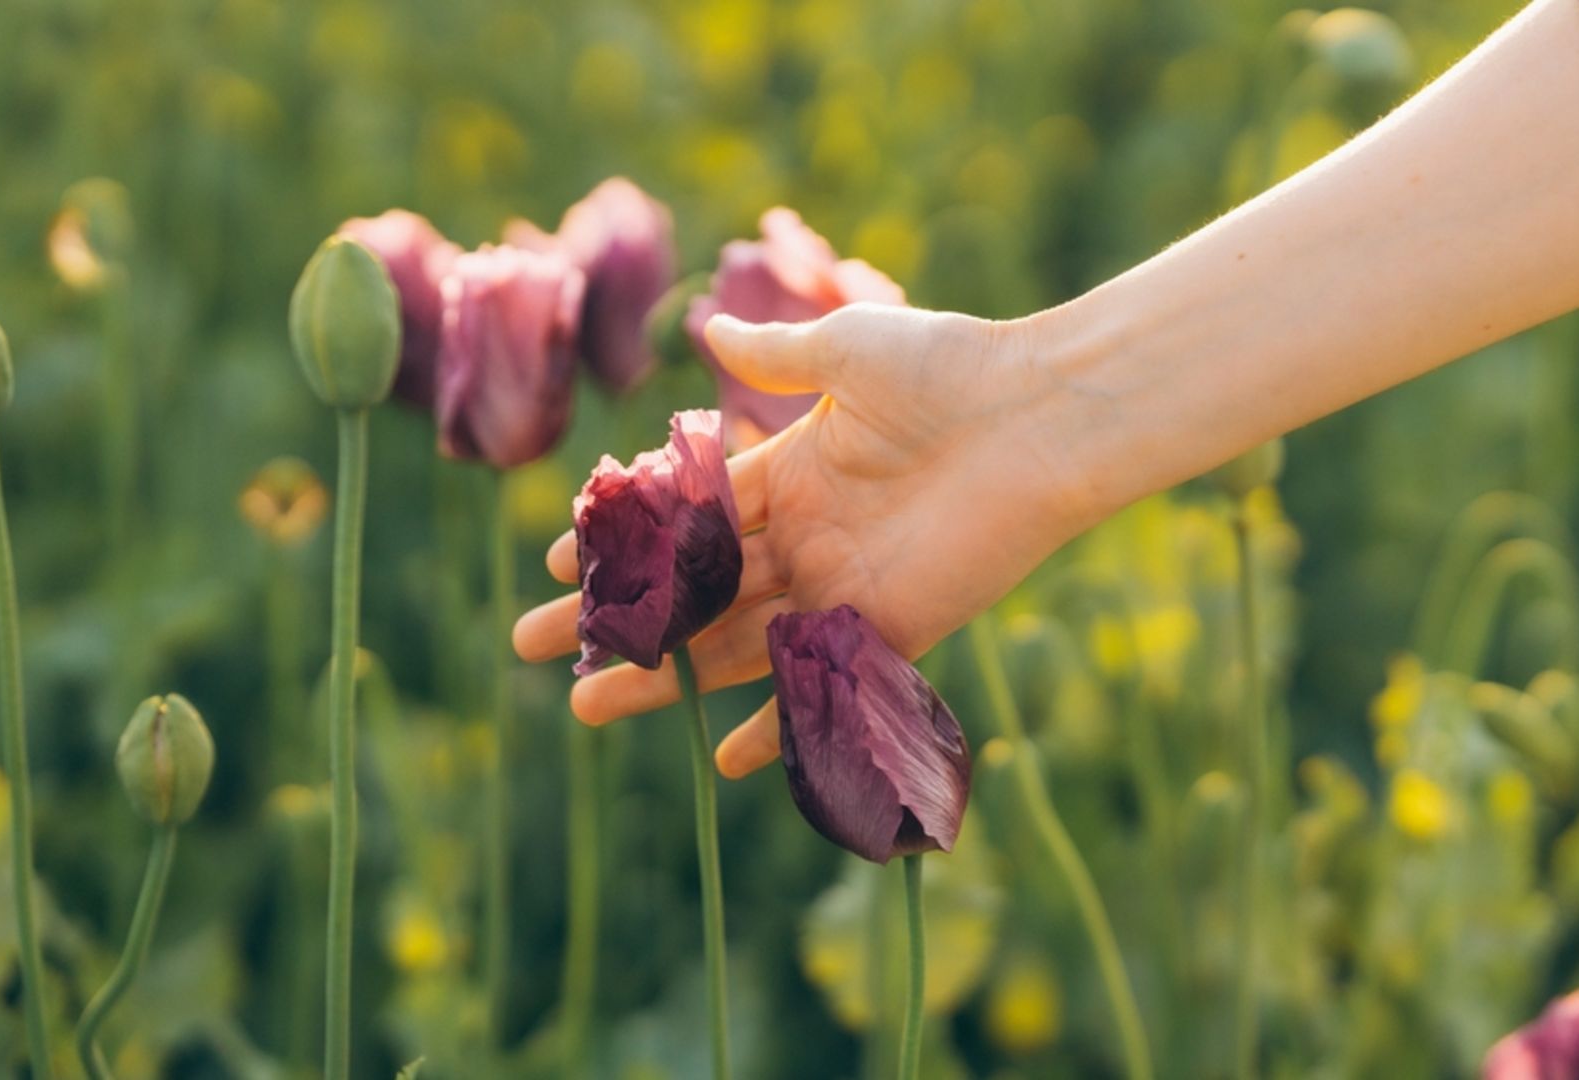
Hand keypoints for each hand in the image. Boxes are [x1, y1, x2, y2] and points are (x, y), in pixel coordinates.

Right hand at [513, 304, 1089, 777]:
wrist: (1041, 418)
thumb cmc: (950, 369)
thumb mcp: (850, 350)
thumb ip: (779, 357)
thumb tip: (709, 330)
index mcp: (793, 473)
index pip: (688, 517)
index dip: (625, 541)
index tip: (561, 566)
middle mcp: (808, 537)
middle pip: (693, 590)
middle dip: (617, 619)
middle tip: (537, 647)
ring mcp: (844, 589)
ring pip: (734, 643)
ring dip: (665, 677)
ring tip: (586, 707)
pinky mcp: (892, 629)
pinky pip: (823, 686)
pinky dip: (781, 726)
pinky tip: (726, 759)